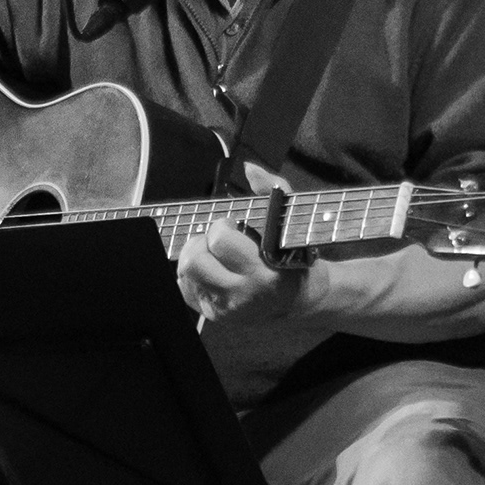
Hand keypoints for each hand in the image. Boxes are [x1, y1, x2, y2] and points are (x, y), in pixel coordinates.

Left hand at [177, 171, 315, 327]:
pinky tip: (212, 272)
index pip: (220, 241)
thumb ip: (272, 190)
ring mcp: (227, 308)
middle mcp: (243, 294)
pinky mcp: (216, 316)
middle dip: (202, 243)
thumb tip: (249, 168)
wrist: (299, 300)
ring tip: (213, 255)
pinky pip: (185, 290)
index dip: (222, 227)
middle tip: (218, 242)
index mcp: (263, 272)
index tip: (233, 227)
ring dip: (195, 258)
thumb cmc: (294, 258)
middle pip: (194, 261)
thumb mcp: (290, 223)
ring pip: (185, 275)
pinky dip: (192, 276)